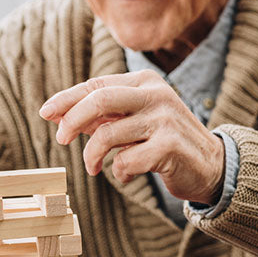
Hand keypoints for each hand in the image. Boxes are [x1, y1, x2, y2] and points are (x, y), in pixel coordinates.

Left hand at [39, 70, 224, 203]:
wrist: (211, 164)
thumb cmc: (165, 140)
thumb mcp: (135, 120)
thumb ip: (103, 114)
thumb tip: (57, 114)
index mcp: (146, 82)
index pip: (98, 84)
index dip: (67, 99)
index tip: (46, 113)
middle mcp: (157, 95)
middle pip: (100, 100)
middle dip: (72, 121)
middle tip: (61, 140)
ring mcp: (165, 119)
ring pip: (107, 135)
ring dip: (92, 156)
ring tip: (93, 167)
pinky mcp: (170, 146)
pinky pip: (125, 161)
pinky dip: (118, 172)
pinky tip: (126, 173)